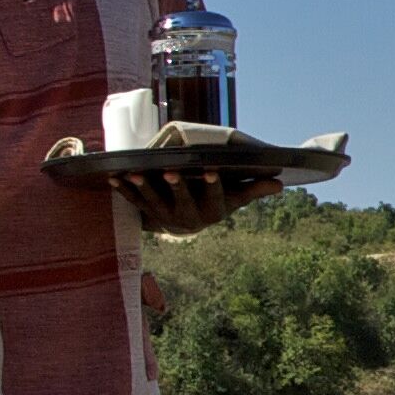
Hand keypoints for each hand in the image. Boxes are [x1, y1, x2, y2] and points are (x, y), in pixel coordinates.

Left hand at [106, 162, 276, 238]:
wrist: (187, 224)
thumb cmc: (214, 204)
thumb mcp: (235, 199)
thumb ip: (253, 190)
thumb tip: (280, 184)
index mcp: (211, 212)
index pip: (214, 198)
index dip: (211, 185)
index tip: (209, 170)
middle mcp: (188, 217)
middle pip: (182, 201)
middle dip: (175, 185)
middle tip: (170, 170)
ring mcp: (166, 216)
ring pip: (154, 202)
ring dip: (144, 188)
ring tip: (135, 173)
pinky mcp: (148, 213)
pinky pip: (135, 203)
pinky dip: (124, 191)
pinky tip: (115, 178)